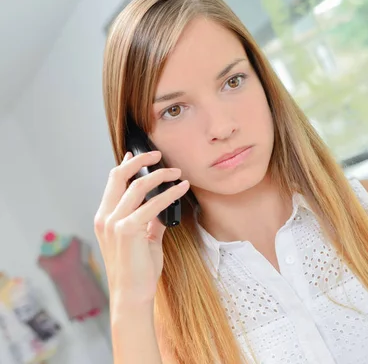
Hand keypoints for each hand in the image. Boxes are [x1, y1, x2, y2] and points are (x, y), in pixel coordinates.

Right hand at [94, 151, 189, 306]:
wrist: (132, 293)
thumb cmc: (138, 270)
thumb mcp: (144, 240)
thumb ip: (151, 221)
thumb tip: (163, 207)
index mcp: (105, 218)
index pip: (112, 183)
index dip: (125, 166)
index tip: (137, 155)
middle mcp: (105, 218)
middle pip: (119, 177)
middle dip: (140, 162)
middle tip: (159, 155)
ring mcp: (114, 224)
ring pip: (137, 187)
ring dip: (160, 176)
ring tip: (177, 173)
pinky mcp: (127, 230)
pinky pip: (152, 205)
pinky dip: (169, 194)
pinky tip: (181, 189)